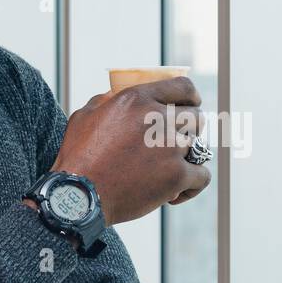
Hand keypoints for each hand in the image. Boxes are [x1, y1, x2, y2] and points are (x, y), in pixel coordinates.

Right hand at [52, 77, 211, 225]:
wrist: (79, 195)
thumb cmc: (79, 156)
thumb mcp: (86, 115)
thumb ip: (107, 100)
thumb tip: (117, 94)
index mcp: (138, 99)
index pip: (183, 87)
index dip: (192, 97)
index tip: (192, 106)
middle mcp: (158, 118)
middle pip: (196, 118)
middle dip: (191, 130)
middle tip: (177, 144)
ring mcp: (171, 146)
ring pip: (199, 148)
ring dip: (187, 160)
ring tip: (169, 173)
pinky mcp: (177, 175)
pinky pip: (202, 176)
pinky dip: (193, 185)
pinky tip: (176, 193)